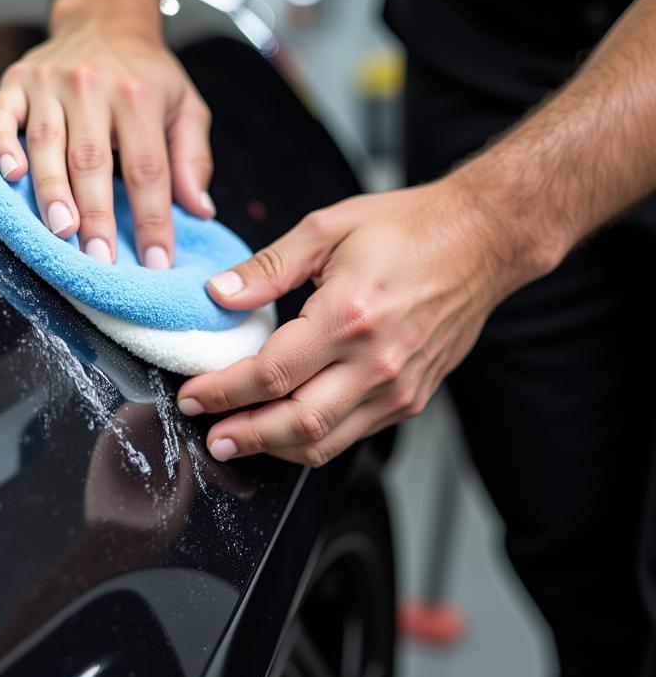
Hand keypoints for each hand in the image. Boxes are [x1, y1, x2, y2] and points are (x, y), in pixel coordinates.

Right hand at [0, 15, 213, 267]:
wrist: (104, 19)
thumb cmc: (146, 75)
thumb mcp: (186, 105)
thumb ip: (193, 158)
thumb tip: (200, 210)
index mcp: (139, 95)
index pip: (148, 168)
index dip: (152, 218)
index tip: (156, 262)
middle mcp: (93, 85)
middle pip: (92, 160)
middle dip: (96, 215)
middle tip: (99, 260)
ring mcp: (49, 83)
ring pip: (47, 144)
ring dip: (51, 192)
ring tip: (60, 234)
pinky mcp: (15, 82)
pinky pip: (1, 115)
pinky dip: (1, 145)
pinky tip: (9, 176)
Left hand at [176, 177, 531, 466]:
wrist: (482, 240)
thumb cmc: (408, 227)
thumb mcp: (326, 228)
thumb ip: (267, 268)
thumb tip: (218, 295)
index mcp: (349, 315)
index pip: (270, 373)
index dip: (223, 391)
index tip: (193, 395)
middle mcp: (377, 361)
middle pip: (297, 424)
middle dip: (244, 437)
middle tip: (210, 437)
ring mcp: (398, 387)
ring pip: (325, 442)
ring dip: (274, 448)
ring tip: (238, 442)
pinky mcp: (411, 399)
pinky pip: (352, 434)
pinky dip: (312, 439)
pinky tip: (284, 428)